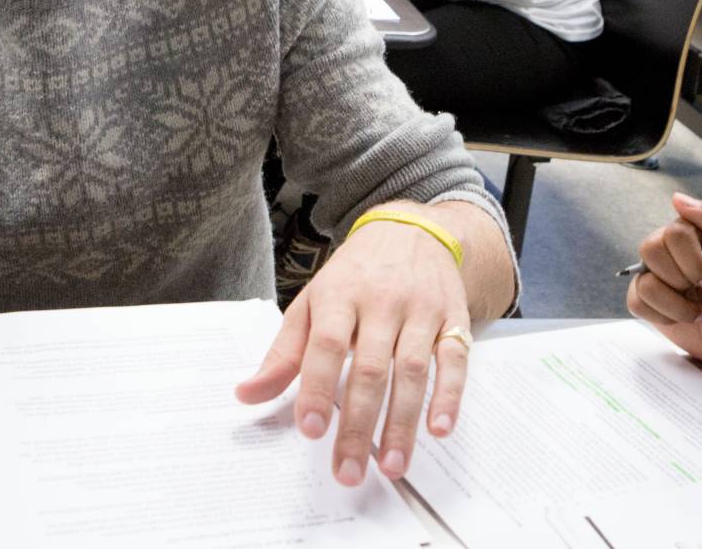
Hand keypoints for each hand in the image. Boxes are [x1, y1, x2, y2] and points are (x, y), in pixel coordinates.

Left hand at [236, 207, 470, 485]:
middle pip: (371, 368)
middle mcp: (383, 301)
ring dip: (403, 422)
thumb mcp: (312, 303)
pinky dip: (450, 395)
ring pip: (413, 370)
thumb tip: (247, 394)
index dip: (318, 388)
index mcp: (340, 295)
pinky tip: (439, 429)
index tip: (311, 431)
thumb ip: (283, 353)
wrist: (412, 230)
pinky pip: (455, 360)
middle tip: (349, 471)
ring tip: (393, 466)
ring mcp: (422, 310)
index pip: (327, 345)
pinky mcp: (453, 318)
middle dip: (361, 425)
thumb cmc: (355, 275)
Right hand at [626, 193, 701, 365]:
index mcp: (691, 232)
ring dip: (678, 305)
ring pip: (644, 282)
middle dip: (683, 279)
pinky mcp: (645, 300)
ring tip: (697, 309)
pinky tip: (683, 316)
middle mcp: (668, 249)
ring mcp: (653, 274)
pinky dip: (666, 316)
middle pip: (651, 250)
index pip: (674, 232)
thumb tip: (677, 199)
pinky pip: (637, 303)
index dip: (694, 260)